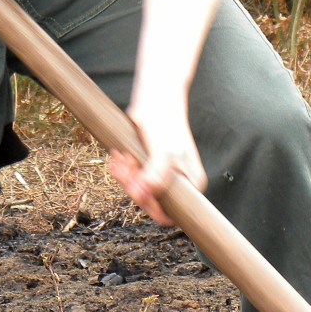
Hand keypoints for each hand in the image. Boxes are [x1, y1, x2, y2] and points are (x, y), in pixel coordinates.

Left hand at [107, 107, 206, 225]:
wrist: (155, 98)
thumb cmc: (164, 121)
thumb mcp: (163, 151)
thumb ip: (156, 176)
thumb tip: (144, 196)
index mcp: (191, 184)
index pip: (168, 214)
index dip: (148, 204)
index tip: (135, 185)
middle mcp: (178, 183)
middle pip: (149, 202)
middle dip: (133, 184)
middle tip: (127, 164)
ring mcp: (161, 175)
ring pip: (137, 191)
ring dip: (125, 175)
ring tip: (123, 157)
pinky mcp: (147, 167)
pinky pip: (130, 179)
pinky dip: (122, 169)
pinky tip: (119, 156)